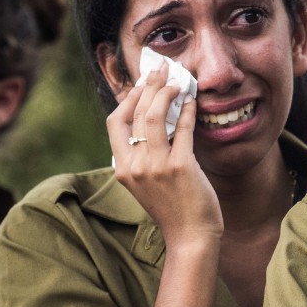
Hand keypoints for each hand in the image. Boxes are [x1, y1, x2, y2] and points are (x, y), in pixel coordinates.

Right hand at [106, 64, 222, 245]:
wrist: (189, 237)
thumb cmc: (172, 208)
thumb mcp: (145, 182)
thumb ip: (142, 155)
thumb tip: (149, 117)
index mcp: (123, 168)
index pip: (114, 122)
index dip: (127, 98)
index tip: (141, 83)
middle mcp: (135, 165)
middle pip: (135, 113)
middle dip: (148, 85)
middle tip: (161, 69)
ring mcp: (156, 166)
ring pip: (154, 116)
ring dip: (166, 92)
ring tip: (177, 80)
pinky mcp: (179, 167)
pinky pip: (182, 129)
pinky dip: (187, 111)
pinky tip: (192, 101)